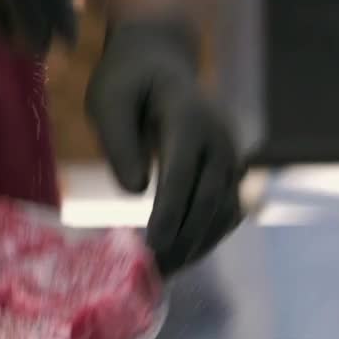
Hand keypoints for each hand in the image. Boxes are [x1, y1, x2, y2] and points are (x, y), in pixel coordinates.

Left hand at [87, 20, 244, 275]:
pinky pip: (226, 212)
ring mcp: (230, 155)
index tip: (151, 247)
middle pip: (207, 200)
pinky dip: (206, 238)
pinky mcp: (230, 171)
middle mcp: (219, 139)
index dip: (169, 213)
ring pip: (223, 213)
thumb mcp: (108, 100)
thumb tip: (134, 189)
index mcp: (189, 117)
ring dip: (196, 247)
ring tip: (163, 274)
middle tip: (152, 275)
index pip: (182, 173)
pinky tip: (179, 258)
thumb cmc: (126, 82)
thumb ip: (118, 140)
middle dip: (182, 241)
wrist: (159, 63)